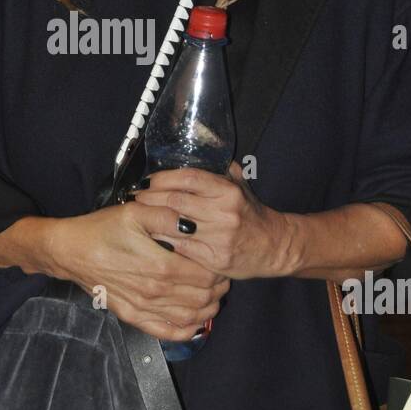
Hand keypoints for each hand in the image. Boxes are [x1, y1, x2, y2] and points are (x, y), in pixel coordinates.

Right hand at [47, 203, 229, 343]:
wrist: (70, 252)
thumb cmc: (102, 229)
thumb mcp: (135, 212)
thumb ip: (167, 216)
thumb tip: (193, 222)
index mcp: (160, 265)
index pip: (205, 275)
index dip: (219, 270)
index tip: (221, 261)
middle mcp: (155, 292)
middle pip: (202, 298)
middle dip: (217, 289)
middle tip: (221, 278)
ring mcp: (143, 308)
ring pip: (189, 318)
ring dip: (207, 309)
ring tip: (213, 297)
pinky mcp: (132, 317)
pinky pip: (166, 332)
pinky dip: (186, 330)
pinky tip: (194, 322)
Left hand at [131, 162, 294, 280]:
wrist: (274, 246)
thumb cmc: (252, 214)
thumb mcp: (240, 187)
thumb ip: (220, 170)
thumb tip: (198, 150)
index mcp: (228, 191)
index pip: (188, 178)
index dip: (162, 178)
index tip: (148, 180)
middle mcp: (224, 213)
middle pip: (176, 201)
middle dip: (150, 197)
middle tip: (137, 196)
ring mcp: (219, 237)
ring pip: (175, 225)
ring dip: (152, 219)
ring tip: (138, 215)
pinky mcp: (215, 259)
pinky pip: (180, 247)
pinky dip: (162, 240)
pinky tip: (152, 234)